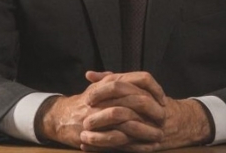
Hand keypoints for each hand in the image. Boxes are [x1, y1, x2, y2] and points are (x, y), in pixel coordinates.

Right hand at [35, 71, 165, 148]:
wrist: (61, 117)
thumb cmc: (85, 102)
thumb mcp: (102, 87)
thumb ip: (119, 81)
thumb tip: (143, 80)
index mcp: (109, 82)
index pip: (139, 79)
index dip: (155, 89)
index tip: (163, 99)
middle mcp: (105, 96)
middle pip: (137, 100)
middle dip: (153, 110)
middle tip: (164, 118)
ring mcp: (100, 115)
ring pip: (130, 122)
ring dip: (147, 130)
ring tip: (160, 135)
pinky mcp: (97, 134)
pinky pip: (121, 140)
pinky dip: (136, 145)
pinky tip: (148, 147)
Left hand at [80, 72, 213, 151]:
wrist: (179, 121)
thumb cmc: (151, 101)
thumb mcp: (133, 86)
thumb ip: (111, 79)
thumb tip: (89, 75)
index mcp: (143, 89)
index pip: (119, 87)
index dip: (102, 93)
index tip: (88, 99)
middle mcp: (148, 107)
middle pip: (122, 110)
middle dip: (101, 117)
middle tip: (85, 120)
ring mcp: (151, 127)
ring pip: (124, 132)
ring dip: (102, 137)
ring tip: (84, 137)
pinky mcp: (150, 143)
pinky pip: (128, 148)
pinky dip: (108, 148)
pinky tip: (91, 147)